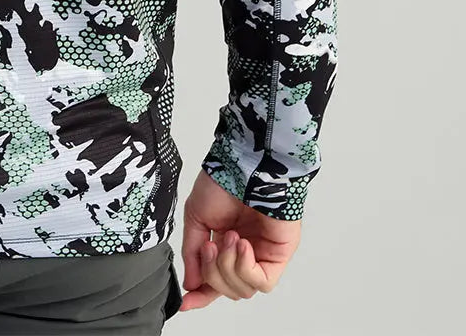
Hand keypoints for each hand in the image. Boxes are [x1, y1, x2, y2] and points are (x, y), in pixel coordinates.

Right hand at [177, 169, 300, 310]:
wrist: (243, 165)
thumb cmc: (222, 181)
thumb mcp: (196, 218)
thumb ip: (192, 254)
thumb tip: (192, 284)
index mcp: (224, 243)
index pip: (214, 280)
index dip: (200, 294)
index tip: (186, 301)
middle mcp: (244, 252)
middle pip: (227, 289)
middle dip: (213, 273)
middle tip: (210, 247)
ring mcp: (262, 254)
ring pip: (244, 290)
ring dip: (228, 267)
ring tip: (228, 238)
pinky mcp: (279, 254)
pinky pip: (263, 283)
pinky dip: (246, 269)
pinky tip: (241, 245)